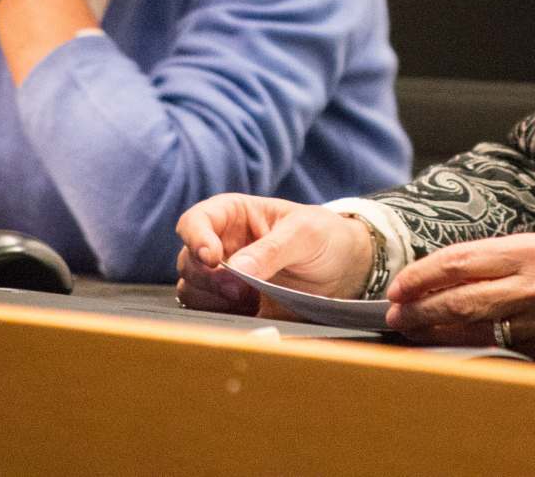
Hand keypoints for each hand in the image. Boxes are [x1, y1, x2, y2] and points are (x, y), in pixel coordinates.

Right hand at [174, 194, 373, 317]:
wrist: (346, 270)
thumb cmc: (325, 237)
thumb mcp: (305, 234)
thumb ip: (271, 250)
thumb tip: (235, 270)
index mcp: (234, 215)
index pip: (195, 221)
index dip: (196, 238)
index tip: (213, 259)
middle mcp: (222, 245)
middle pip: (188, 261)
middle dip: (208, 278)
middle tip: (240, 289)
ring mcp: (225, 278)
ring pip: (192, 290)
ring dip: (212, 300)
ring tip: (250, 301)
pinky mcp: (234, 306)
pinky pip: (210, 314)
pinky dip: (221, 318)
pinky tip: (250, 313)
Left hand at [386, 233, 534, 358]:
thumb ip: (509, 258)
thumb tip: (460, 271)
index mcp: (534, 250)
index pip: (461, 260)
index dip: (423, 273)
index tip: (400, 283)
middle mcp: (534, 284)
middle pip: (458, 297)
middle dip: (418, 306)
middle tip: (394, 312)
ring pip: (472, 328)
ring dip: (434, 331)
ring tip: (412, 329)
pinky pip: (500, 350)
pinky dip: (471, 348)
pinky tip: (453, 347)